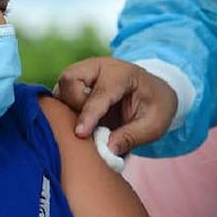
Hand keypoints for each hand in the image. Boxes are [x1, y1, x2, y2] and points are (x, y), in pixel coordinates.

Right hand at [53, 57, 177, 154]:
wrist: (155, 91)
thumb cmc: (156, 106)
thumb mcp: (154, 125)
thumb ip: (132, 136)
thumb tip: (107, 149)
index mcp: (122, 74)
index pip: (99, 93)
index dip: (89, 115)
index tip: (80, 134)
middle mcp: (99, 66)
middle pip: (70, 79)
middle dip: (74, 104)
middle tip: (88, 126)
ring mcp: (85, 72)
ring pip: (61, 85)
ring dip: (67, 106)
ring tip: (86, 124)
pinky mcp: (76, 82)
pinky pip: (60, 93)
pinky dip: (65, 108)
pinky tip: (79, 122)